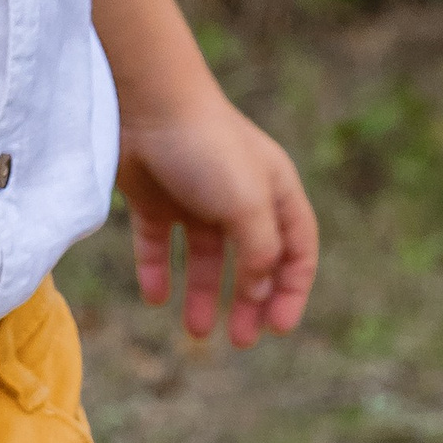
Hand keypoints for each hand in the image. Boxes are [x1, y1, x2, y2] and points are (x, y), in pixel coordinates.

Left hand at [118, 89, 318, 347]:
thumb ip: (261, 253)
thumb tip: (261, 294)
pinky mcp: (153, 195)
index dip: (292, 290)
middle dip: (249, 302)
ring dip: (204, 294)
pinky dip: (158, 270)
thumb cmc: (208, 148)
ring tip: (195, 332)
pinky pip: (158, 243)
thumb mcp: (248, 205)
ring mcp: (195, 195)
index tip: (278, 329)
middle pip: (252, 259)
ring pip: (205, 256)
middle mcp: (238, 195)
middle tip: (239, 341)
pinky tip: (156, 297)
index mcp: (274, 191)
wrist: (145, 101)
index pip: (296, 249)